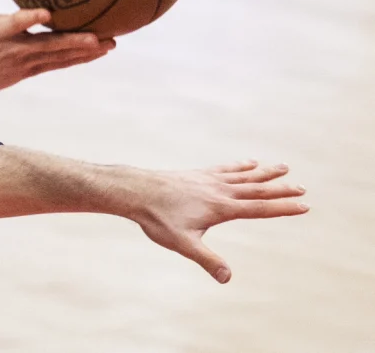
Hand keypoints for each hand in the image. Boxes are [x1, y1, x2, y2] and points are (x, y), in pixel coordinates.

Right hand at [0, 0, 113, 104]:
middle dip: (74, 42)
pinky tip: (96, 52)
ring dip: (84, 51)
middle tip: (98, 37)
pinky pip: (57, 64)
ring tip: (108, 44)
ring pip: (58, 57)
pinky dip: (77, 59)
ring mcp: (23, 63)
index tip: (47, 14)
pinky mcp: (28, 72)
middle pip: (48, 45)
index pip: (16, 24)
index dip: (30, 19)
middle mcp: (14, 49)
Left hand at [128, 160, 309, 282]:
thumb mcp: (183, 243)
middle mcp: (219, 190)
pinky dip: (240, 166)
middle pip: (257, 189)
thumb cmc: (158, 219)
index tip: (304, 206)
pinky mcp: (198, 174)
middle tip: (303, 187)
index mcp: (222, 208)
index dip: (283, 208)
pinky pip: (225, 168)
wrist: (136, 190)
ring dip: (265, 172)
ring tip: (284, 167)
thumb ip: (207, 260)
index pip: (259, 208)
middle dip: (281, 189)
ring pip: (244, 175)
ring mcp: (209, 179)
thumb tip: (227, 278)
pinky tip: (249, 162)